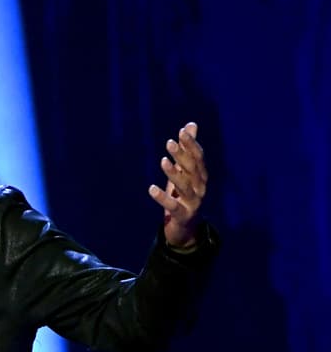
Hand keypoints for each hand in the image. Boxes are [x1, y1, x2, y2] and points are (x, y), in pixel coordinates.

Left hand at [149, 121, 207, 247]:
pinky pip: (173, 206)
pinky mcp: (183, 215)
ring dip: (174, 173)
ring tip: (162, 161)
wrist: (185, 226)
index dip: (191, 145)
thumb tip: (191, 125)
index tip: (181, 131)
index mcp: (200, 176)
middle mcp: (200, 187)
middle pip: (192, 169)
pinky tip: (151, 189)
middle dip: (182, 155)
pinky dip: (162, 197)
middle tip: (169, 142)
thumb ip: (187, 149)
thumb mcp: (184, 172)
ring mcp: (193, 202)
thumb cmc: (182, 195)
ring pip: (185, 186)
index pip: (198, 157)